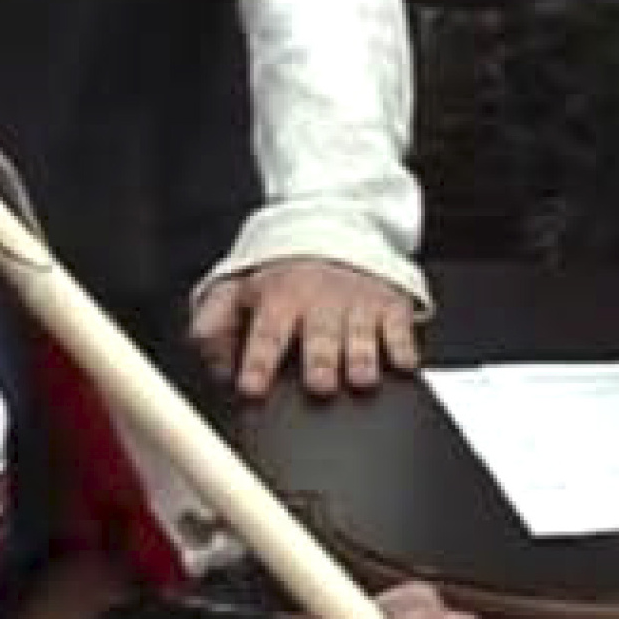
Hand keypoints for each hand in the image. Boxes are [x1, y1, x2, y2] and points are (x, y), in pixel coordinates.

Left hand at [189, 257, 419, 398]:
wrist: (332, 230)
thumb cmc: (282, 277)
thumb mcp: (236, 291)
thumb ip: (215, 326)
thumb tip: (215, 365)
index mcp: (278, 298)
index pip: (265, 334)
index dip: (257, 362)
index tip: (251, 388)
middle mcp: (321, 300)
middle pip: (320, 335)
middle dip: (320, 360)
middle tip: (319, 385)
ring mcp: (358, 303)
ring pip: (362, 333)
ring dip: (362, 357)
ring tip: (361, 379)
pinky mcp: (392, 305)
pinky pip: (402, 328)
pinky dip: (403, 346)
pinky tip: (401, 363)